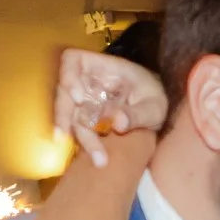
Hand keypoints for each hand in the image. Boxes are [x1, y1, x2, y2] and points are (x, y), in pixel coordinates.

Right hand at [53, 49, 168, 166]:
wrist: (156, 114)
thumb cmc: (155, 99)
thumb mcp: (154, 107)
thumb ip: (138, 114)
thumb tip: (117, 123)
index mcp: (103, 68)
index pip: (72, 60)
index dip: (68, 76)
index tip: (78, 98)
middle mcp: (88, 83)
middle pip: (63, 93)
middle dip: (64, 116)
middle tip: (67, 137)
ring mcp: (86, 101)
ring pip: (71, 116)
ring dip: (81, 137)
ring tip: (99, 159)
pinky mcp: (87, 120)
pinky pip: (79, 130)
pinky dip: (86, 144)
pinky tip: (97, 158)